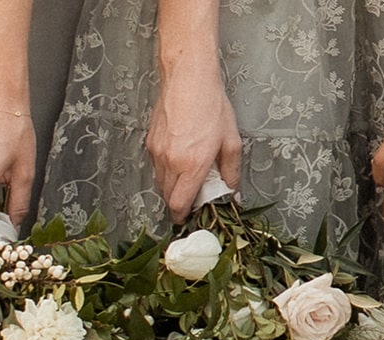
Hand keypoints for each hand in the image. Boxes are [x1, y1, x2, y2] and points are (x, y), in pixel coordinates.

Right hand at [146, 65, 241, 222]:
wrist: (187, 77)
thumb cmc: (210, 104)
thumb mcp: (231, 140)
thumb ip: (232, 172)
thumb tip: (233, 192)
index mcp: (191, 164)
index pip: (179, 204)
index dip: (183, 216)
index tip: (189, 217)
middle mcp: (170, 161)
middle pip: (168, 197)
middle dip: (180, 202)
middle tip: (195, 196)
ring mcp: (157, 152)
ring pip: (160, 183)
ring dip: (173, 186)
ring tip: (189, 175)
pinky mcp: (150, 142)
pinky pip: (156, 166)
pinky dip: (166, 170)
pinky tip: (180, 159)